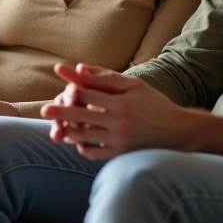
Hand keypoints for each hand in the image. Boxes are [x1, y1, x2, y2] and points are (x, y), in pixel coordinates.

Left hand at [40, 63, 188, 158]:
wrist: (178, 132)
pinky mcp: (120, 154)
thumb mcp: (134, 84)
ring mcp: (118, 140)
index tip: (62, 87)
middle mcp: (118, 122)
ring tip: (57, 129)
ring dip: (68, 132)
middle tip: (44, 111)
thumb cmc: (154, 104)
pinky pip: (95, 153)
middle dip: (60, 113)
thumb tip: (79, 68)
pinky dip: (83, 148)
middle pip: (81, 116)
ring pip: (84, 137)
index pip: (88, 94)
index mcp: (121, 102)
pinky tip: (77, 142)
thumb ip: (106, 77)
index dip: (72, 89)